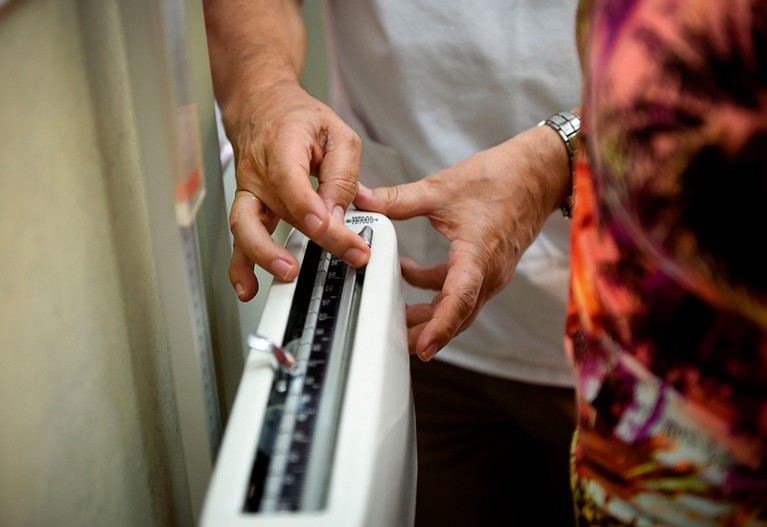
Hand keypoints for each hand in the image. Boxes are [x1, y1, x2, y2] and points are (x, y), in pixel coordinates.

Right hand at [226, 81, 370, 299]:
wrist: (262, 106)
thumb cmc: (297, 118)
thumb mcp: (337, 134)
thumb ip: (342, 174)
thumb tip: (339, 215)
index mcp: (282, 147)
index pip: (291, 182)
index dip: (307, 206)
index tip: (326, 226)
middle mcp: (259, 173)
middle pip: (281, 211)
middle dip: (312, 239)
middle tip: (339, 255)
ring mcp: (249, 193)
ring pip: (248, 228)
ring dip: (264, 255)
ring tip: (287, 274)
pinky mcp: (249, 208)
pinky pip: (240, 239)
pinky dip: (240, 266)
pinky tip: (248, 287)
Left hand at [353, 125, 570, 360]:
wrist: (538, 173)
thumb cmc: (502, 179)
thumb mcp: (441, 188)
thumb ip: (398, 198)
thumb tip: (362, 200)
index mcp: (478, 255)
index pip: (458, 300)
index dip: (440, 327)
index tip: (423, 348)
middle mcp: (489, 272)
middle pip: (457, 316)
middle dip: (426, 333)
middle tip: (395, 343)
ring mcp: (491, 273)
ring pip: (458, 307)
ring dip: (429, 314)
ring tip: (395, 318)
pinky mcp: (489, 267)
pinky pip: (461, 290)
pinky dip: (435, 290)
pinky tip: (409, 274)